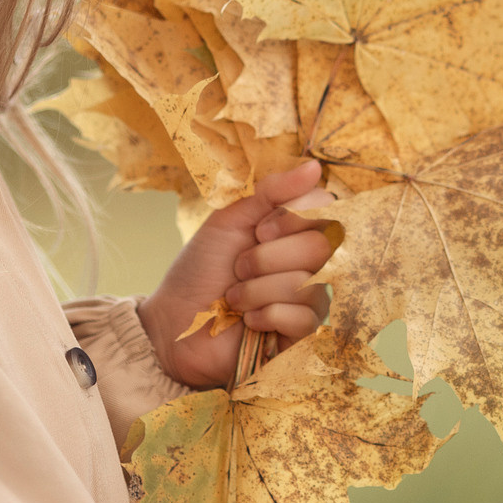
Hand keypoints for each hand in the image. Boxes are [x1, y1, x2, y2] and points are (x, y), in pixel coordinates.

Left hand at [138, 161, 337, 387]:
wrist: (175, 320)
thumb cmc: (201, 268)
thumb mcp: (230, 220)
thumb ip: (271, 192)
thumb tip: (314, 167)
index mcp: (295, 230)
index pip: (326, 209)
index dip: (293, 217)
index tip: (258, 229)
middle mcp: (311, 263)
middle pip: (322, 246)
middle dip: (268, 256)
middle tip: (239, 266)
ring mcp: (311, 299)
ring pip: (308, 283)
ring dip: (258, 289)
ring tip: (234, 297)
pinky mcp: (304, 335)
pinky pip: (304, 317)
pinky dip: (266, 315)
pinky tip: (249, 321)